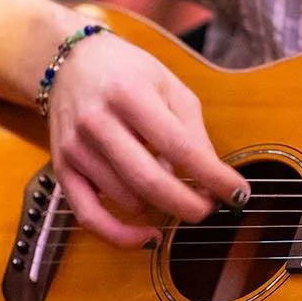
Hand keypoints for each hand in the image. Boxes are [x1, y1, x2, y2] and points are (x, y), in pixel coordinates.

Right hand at [45, 30, 248, 247]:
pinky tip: (148, 236)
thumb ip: (192, 130)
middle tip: (212, 208)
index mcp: (130, 94)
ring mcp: (76, 148)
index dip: (213, 176)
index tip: (239, 193)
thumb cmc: (130, 73)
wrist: (72, 64)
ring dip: (160, 204)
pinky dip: (120, 236)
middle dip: (189, 204)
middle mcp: (98, 122)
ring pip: (128, 200)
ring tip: (171, 182)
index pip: (180, 146)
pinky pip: (89, 217)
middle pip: (150, 180)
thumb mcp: (170, 86)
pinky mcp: (62, 170)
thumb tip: (213, 177)